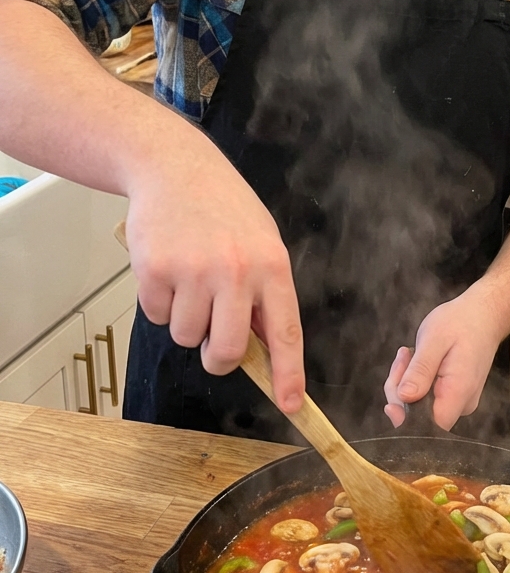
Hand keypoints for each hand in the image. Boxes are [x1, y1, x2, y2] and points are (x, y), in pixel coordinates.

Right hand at [125, 127, 304, 414]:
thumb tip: (263, 350)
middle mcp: (236, 271)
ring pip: (188, 337)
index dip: (288, 374)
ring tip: (189, 280)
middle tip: (213, 340)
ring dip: (186, 321)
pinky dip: (159, 302)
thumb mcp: (261, 242)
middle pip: (229, 350)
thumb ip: (264, 293)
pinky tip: (167, 268)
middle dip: (219, 357)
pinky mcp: (155, 270)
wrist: (174, 168)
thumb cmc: (223, 208)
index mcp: (272, 266)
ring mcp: (194, 271)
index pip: (285, 333)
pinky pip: (157, 316)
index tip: (290, 404)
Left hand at [383, 288, 501, 430]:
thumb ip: (420, 370)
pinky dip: (414, 381)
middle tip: (403, 359)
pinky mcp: (452, 395)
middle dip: (400, 391)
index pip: (430, 427)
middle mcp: (460, 403)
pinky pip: (425, 397)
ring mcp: (457, 401)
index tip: (396, 390)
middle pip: (420, 417)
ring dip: (405, 382)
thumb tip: (405, 397)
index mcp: (458, 392)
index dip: (406, 418)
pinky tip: (415, 360)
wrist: (483, 315)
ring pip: (418, 407)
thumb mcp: (435, 339)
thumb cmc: (462, 323)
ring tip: (409, 354)